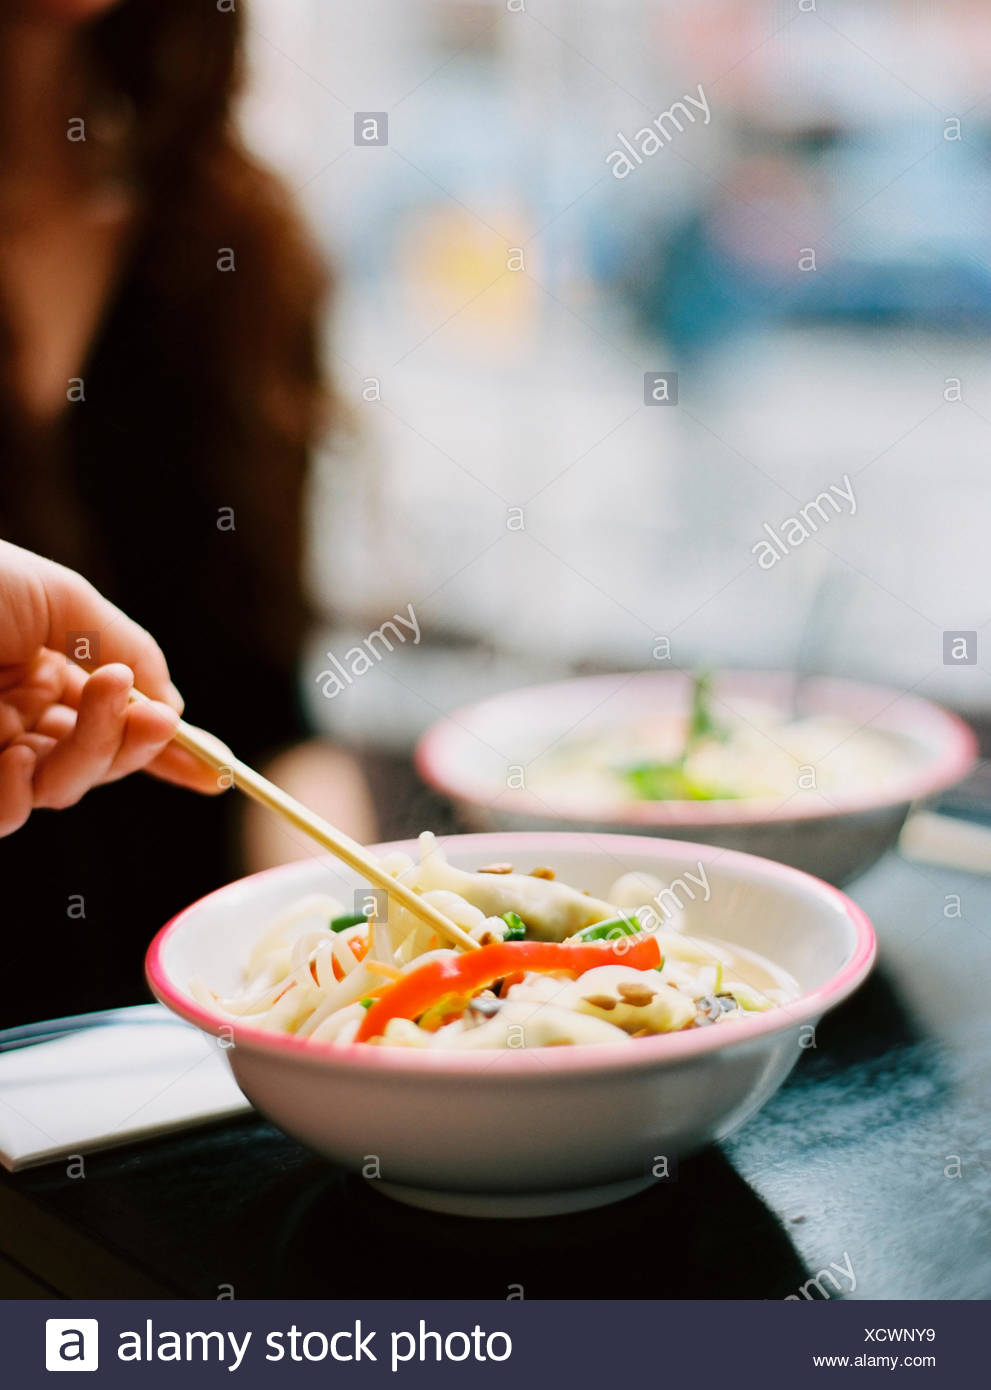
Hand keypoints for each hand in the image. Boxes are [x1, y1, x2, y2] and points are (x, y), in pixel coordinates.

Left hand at [0, 540, 221, 834]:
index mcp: (43, 665)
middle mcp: (17, 712)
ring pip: (64, 786)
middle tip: (156, 716)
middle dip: (137, 742)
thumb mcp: (65, 600)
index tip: (217, 768)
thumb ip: (130, 651)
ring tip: (92, 702)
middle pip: (100, 758)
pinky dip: (24, 792)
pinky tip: (17, 758)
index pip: (115, 719)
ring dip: (93, 755)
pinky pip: (7, 810)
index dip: (166, 745)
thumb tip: (176, 709)